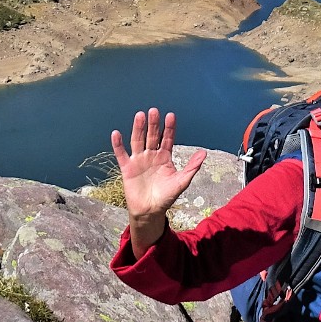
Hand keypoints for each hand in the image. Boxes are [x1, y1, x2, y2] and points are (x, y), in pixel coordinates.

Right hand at [110, 108, 205, 252]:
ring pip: (138, 141)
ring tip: (140, 115)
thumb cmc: (167, 196)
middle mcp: (152, 155)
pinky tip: (116, 133)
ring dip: (138, 128)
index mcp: (165, 156)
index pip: (167, 138)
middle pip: (152, 136)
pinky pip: (121, 154)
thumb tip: (204, 152)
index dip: (169, 127)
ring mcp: (139, 160)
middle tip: (154, 111)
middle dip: (153, 124)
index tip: (170, 115)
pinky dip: (118, 144)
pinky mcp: (127, 168)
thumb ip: (192, 167)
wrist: (150, 211)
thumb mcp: (182, 182)